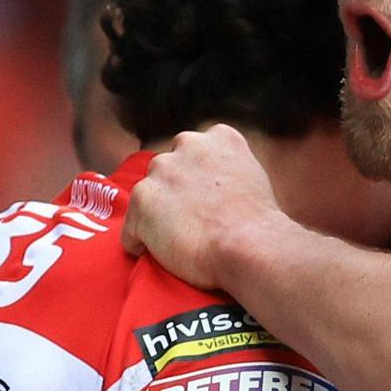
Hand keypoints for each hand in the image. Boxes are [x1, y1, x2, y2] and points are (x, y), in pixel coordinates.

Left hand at [125, 126, 280, 284]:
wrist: (247, 245)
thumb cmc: (258, 223)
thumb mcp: (253, 177)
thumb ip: (228, 169)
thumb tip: (216, 189)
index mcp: (219, 137)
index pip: (196, 150)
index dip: (198, 177)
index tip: (205, 197)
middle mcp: (188, 145)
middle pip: (167, 168)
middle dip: (173, 191)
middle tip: (191, 219)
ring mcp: (162, 172)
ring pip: (148, 196)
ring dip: (156, 215)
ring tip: (176, 240)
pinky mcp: (142, 201)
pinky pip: (132, 228)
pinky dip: (141, 242)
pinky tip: (160, 253)